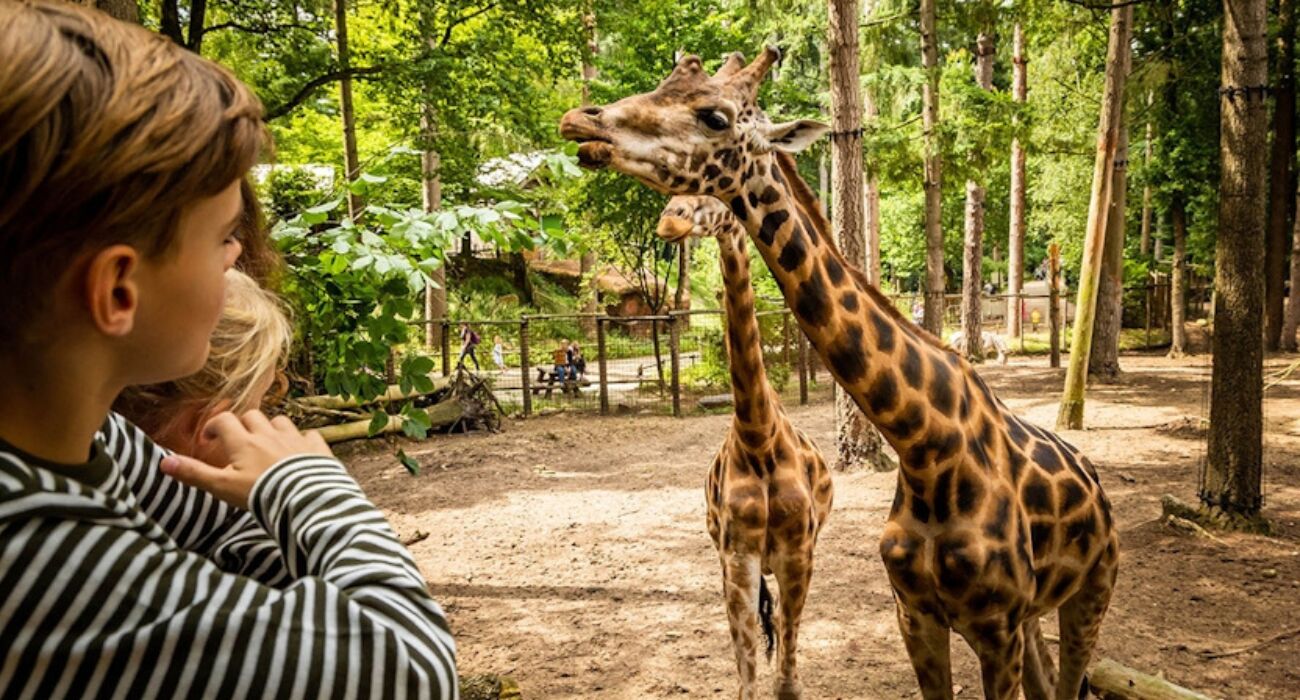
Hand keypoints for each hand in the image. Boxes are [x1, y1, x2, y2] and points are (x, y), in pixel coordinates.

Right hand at [160, 410, 333, 508]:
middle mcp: (269, 434)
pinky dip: (303, 440)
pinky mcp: (316, 447)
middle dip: (243, 425)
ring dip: (272, 429)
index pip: (225, 421)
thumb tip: (163, 462)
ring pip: (280, 422)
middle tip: (238, 442)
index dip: (214, 426)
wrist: (304, 499)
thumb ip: (195, 473)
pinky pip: (310, 435)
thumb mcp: (222, 487)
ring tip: (268, 444)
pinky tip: (300, 451)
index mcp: (244, 442)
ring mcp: (294, 439)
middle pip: (253, 417)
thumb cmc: (260, 494)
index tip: (210, 439)